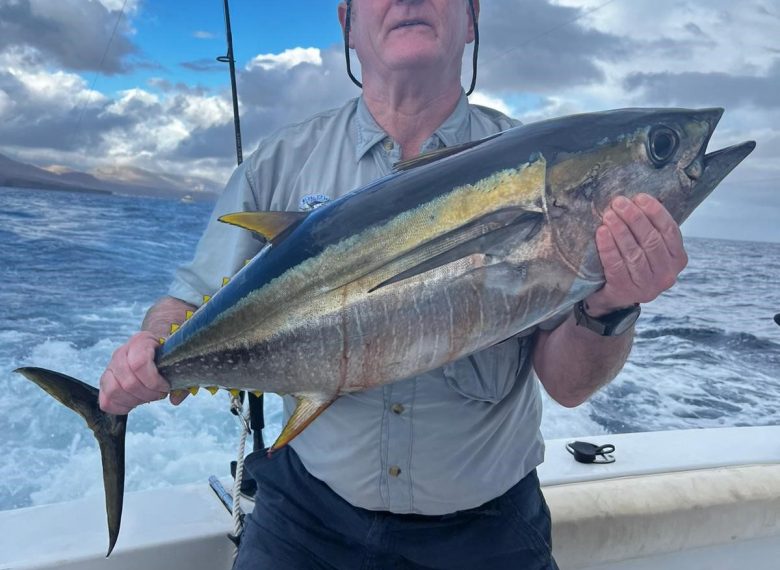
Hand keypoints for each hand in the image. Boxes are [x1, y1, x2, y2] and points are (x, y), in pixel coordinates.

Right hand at [98, 331, 180, 414]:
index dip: (154, 381)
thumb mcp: (180, 360)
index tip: (166, 387)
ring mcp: (110, 367)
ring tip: (149, 397)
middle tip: (160, 394)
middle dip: (148, 394)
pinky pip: (105, 401)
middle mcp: (121, 352)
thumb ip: (182, 378)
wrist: (155, 347)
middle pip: (128, 382)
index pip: (140, 364)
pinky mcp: (105, 381)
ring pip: (114, 391)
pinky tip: (136, 402)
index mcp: (141, 341)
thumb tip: (175, 400)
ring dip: (135, 401)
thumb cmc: (168, 354)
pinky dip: (121, 407)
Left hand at [585, 193, 687, 315]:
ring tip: (608, 215)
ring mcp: (647, 286)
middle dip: (634, 218)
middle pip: (651, 241)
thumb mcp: (648, 249)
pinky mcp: (625, 291)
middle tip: (618, 202)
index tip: (639, 197)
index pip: (670, 231)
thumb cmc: (631, 264)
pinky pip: (615, 266)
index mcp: (677, 259)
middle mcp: (667, 274)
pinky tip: (601, 233)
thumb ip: (650, 230)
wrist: (613, 297)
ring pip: (634, 253)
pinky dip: (608, 247)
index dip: (655, 212)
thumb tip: (637, 199)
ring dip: (620, 231)